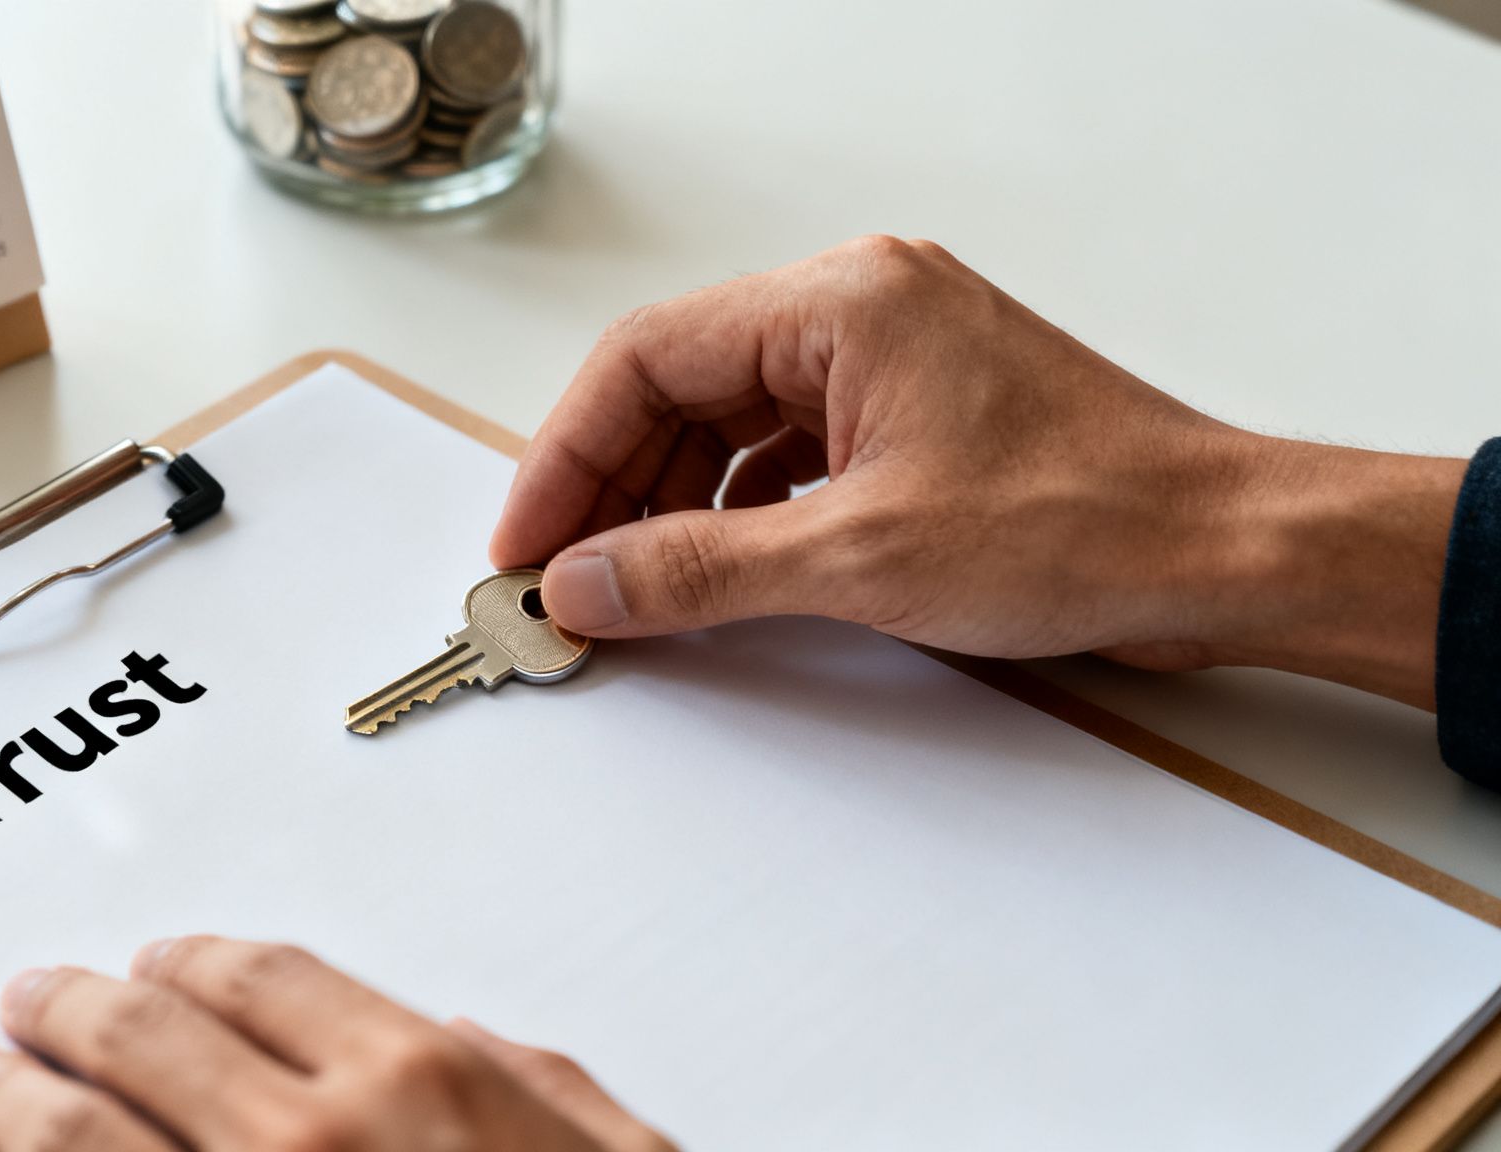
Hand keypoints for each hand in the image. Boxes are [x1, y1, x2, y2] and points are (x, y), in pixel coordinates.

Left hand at [0, 936, 675, 1151]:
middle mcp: (307, 1145)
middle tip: (30, 1002)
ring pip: (73, 1137)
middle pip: (141, 1036)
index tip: (155, 964)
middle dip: (67, 1008)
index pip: (258, 975)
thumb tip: (475, 1044)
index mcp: (418, 1086)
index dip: (188, 960)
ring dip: (2, 1097)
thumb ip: (542, 1090)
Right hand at [490, 236, 1465, 708]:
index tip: (527, 544)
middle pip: (678, 387)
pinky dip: (736, 513)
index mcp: (841, 302)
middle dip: (611, 486)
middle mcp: (859, 312)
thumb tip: (587, 580)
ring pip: (728, 423)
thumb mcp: (862, 556)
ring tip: (626, 588)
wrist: (1228, 554)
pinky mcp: (915, 420)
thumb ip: (701, 569)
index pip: (646, 359)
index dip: (565, 455)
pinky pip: (785, 453)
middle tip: (564, 578)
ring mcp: (890, 364)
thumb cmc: (1090, 520)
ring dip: (670, 505)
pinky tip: (714, 571)